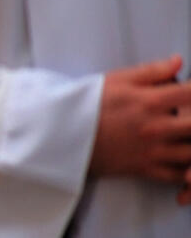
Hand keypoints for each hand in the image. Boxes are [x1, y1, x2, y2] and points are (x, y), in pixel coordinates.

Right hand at [90, 55, 190, 196]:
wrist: (60, 135)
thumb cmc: (85, 105)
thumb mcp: (116, 80)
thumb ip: (152, 71)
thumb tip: (178, 61)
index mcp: (150, 101)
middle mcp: (155, 127)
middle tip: (188, 116)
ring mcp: (151, 150)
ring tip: (186, 137)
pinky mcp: (144, 169)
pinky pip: (177, 176)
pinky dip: (187, 173)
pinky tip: (186, 163)